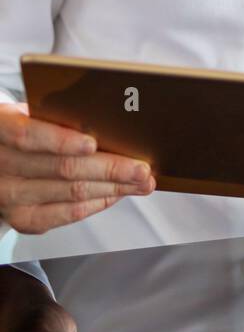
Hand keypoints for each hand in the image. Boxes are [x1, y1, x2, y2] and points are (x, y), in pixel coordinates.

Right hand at [0, 101, 154, 233]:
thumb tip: (107, 118)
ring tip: (140, 181)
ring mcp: (10, 197)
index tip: (93, 143)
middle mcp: (2, 166)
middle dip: (110, 169)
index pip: (28, 135)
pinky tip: (117, 194)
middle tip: (141, 168)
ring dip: (113, 188)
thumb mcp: (28, 112)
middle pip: (62, 169)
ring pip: (71, 194)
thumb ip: (56, 115)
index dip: (61, 140)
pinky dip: (98, 203)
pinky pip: (67, 214)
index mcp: (0, 129)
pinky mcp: (23, 218)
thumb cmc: (22, 128)